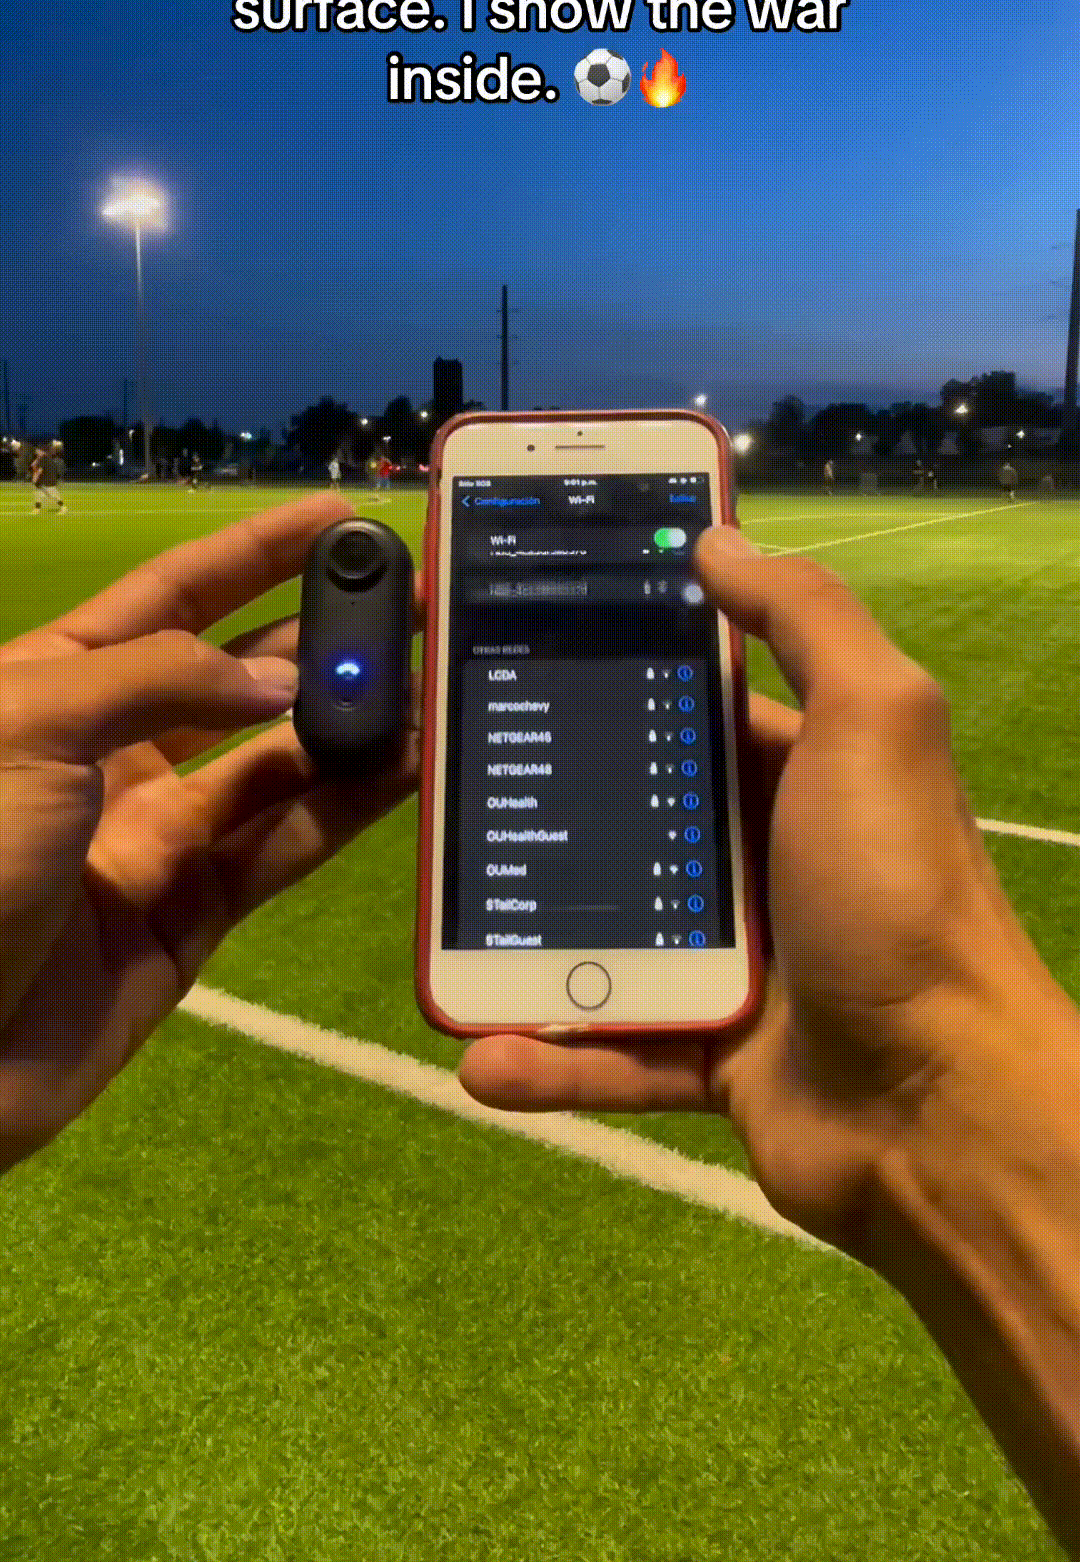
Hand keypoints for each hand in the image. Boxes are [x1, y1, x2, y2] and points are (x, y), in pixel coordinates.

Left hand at [0, 494, 418, 1172]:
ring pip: (276, 763)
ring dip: (349, 724)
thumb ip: (163, 679)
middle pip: (239, 675)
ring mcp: (158, 836)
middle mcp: (115, 750)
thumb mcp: (31, 725)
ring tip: (432, 685)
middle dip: (323, 636)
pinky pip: (282, 848)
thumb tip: (283, 679)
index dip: (257, 552)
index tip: (340, 516)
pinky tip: (405, 769)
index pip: (176, 594)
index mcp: (58, 684)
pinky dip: (345, 810)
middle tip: (417, 605)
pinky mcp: (194, 917)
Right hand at [459, 525, 1030, 1259]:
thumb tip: (717, 536)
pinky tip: (480, 1057)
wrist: (944, 1109)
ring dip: (521, 938)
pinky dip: (548, 1059)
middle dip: (537, 807)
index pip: (684, 704)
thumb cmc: (901, 894)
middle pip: (624, 817)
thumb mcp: (874, 720)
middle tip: (443, 790)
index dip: (606, 666)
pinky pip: (610, 1052)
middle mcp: (761, 856)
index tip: (506, 642)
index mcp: (796, 770)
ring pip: (601, 937)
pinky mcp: (711, 1054)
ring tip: (444, 928)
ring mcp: (736, 960)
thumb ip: (804, 618)